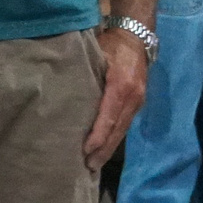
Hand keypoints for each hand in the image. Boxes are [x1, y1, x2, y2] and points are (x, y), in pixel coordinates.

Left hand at [83, 29, 149, 170]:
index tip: (86, 150)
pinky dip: (115, 138)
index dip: (97, 135)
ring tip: (95, 163)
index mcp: (121, 85)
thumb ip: (85, 74)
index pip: (108, 116)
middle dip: (103, 149)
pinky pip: (125, 124)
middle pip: (117, 129)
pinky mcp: (138, 103)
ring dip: (109, 148)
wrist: (137, 36)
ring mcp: (138, 101)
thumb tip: (64, 95)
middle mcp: (133, 96)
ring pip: (122, 129)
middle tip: (88, 166)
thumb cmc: (111, 44)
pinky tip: (105, 148)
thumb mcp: (96, 55)